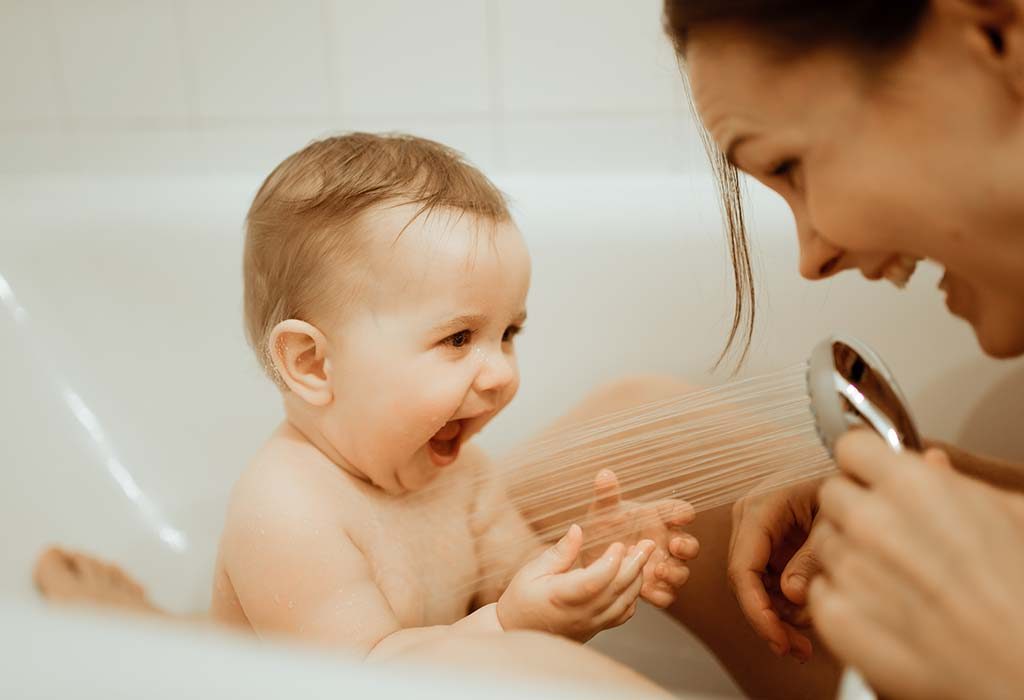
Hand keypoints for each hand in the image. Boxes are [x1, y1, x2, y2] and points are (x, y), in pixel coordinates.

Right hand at [497, 524, 654, 641]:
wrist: (517, 632)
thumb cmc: (521, 599)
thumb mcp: (532, 570)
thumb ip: (559, 552)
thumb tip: (578, 530)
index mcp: (562, 596)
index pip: (596, 581)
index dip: (612, 562)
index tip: (618, 544)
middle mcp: (581, 613)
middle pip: (618, 589)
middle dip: (636, 564)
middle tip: (647, 544)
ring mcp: (591, 624)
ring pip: (625, 603)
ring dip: (637, 578)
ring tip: (640, 556)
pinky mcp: (595, 629)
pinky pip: (622, 615)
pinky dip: (632, 597)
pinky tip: (632, 580)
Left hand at [581, 470, 698, 607]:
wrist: (590, 558)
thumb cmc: (603, 528)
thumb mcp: (603, 512)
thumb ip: (607, 495)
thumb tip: (604, 474)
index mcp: (660, 519)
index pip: (681, 511)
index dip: (684, 513)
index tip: (679, 516)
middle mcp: (666, 542)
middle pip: (690, 545)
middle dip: (686, 546)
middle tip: (674, 545)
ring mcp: (663, 566)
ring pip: (681, 572)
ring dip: (674, 573)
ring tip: (658, 570)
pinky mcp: (654, 588)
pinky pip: (667, 595)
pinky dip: (660, 595)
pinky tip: (646, 591)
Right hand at [728, 475, 828, 661]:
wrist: (852, 470)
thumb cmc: (844, 482)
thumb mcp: (833, 519)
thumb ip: (812, 557)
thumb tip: (792, 596)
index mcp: (759, 509)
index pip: (742, 568)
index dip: (756, 610)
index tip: (777, 639)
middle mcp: (749, 521)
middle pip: (745, 583)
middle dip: (768, 620)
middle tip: (797, 649)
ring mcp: (758, 533)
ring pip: (755, 587)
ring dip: (777, 617)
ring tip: (805, 642)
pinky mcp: (770, 544)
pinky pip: (767, 581)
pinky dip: (783, 605)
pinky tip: (804, 621)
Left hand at [809, 431, 1023, 699]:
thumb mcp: (1012, 514)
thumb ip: (959, 484)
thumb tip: (933, 464)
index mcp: (911, 485)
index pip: (852, 447)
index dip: (864, 464)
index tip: (872, 477)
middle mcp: (871, 521)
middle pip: (831, 495)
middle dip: (855, 509)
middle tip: (890, 536)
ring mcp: (850, 569)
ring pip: (824, 543)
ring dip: (850, 555)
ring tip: (897, 580)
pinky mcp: (836, 616)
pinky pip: (819, 591)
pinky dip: (843, 599)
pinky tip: (884, 609)